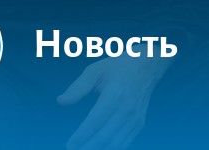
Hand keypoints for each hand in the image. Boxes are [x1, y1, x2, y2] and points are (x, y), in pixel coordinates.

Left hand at [57, 56, 171, 149]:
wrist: (147, 66)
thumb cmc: (118, 67)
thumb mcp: (95, 70)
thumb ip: (77, 87)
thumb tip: (60, 101)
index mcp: (114, 95)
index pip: (95, 122)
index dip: (81, 136)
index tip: (70, 144)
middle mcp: (126, 109)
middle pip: (104, 137)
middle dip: (87, 148)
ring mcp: (134, 118)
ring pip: (115, 144)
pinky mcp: (139, 123)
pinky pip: (124, 143)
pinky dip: (112, 149)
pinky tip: (99, 149)